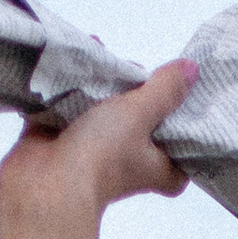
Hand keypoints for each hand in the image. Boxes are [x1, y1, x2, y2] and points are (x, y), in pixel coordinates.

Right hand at [0, 58, 195, 221]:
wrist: (45, 184)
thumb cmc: (103, 154)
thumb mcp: (141, 113)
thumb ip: (165, 89)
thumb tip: (192, 70)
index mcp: (158, 170)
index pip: (181, 149)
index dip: (181, 122)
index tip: (178, 93)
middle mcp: (130, 164)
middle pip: (142, 122)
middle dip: (135, 93)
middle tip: (134, 71)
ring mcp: (94, 154)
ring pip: (105, 113)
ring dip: (101, 84)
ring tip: (102, 54)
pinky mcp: (61, 143)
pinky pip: (70, 108)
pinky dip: (70, 87)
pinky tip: (74, 61)